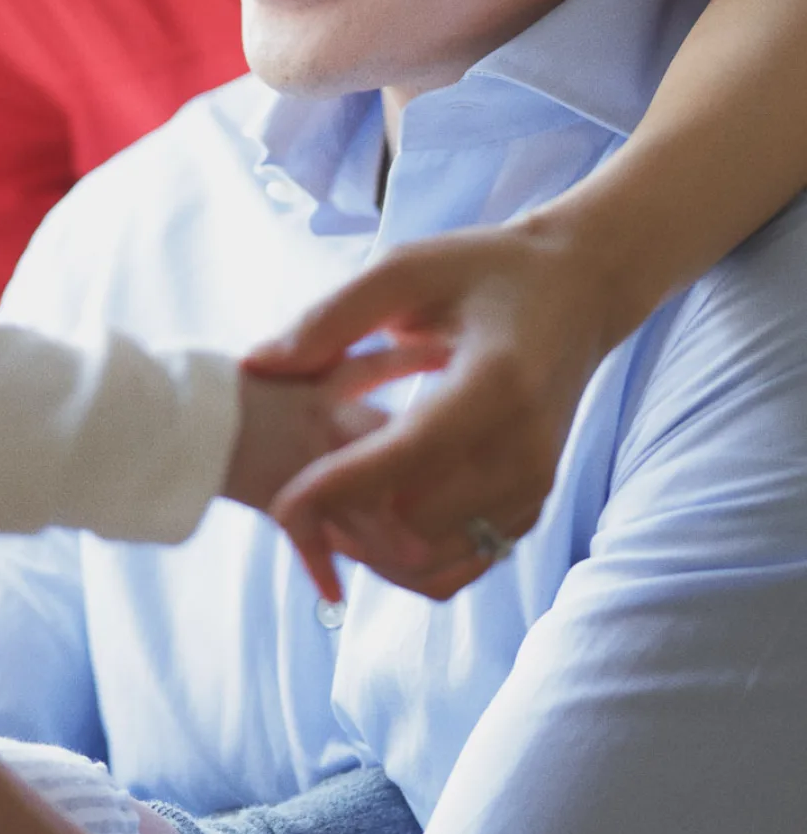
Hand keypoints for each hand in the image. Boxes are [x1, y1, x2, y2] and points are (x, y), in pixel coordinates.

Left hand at [247, 219, 616, 600]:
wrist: (577, 293)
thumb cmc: (484, 271)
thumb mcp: (405, 269)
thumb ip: (330, 317)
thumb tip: (256, 364)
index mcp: (494, 383)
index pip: (407, 459)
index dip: (337, 489)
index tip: (282, 500)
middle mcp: (523, 448)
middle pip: (417, 527)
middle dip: (346, 523)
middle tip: (300, 490)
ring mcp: (531, 485)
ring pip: (435, 559)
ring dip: (371, 547)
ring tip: (331, 502)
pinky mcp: (530, 506)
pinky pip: (460, 564)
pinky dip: (406, 556)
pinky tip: (371, 511)